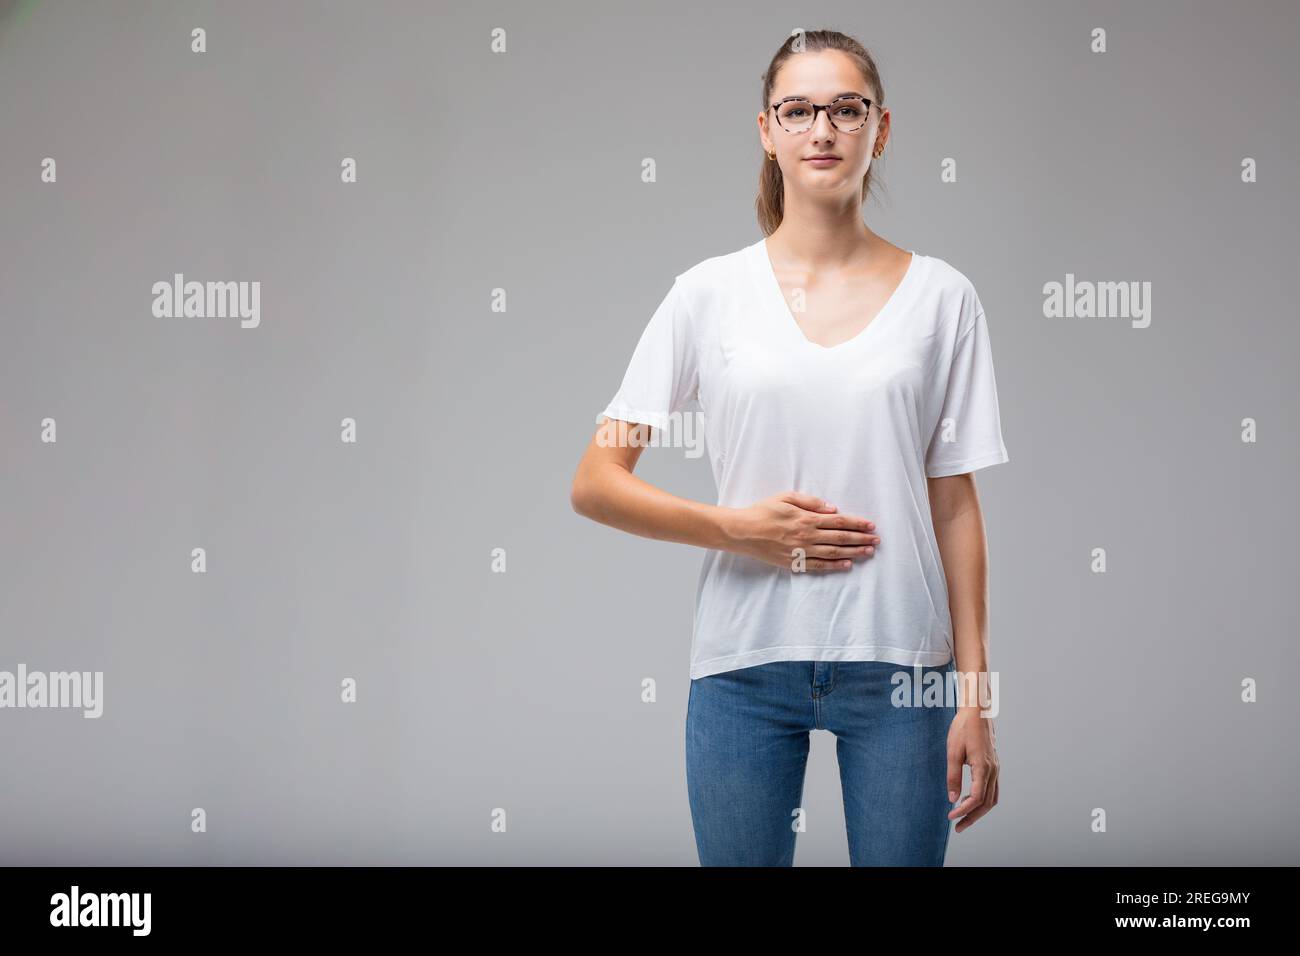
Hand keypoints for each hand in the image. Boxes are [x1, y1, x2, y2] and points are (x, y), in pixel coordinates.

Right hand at [721, 491, 878, 571]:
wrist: (742, 531)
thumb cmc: (762, 511)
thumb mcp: (785, 497)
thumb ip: (810, 502)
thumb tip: (832, 508)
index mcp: (806, 518)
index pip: (839, 521)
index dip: (857, 523)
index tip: (871, 525)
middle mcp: (807, 536)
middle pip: (841, 538)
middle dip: (861, 538)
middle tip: (877, 540)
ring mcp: (801, 551)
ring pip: (834, 553)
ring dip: (854, 552)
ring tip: (869, 552)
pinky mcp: (794, 562)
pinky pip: (819, 565)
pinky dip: (835, 566)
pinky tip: (848, 564)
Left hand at [946, 707, 999, 832]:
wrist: (977, 711)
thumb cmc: (963, 728)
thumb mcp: (953, 751)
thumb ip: (953, 776)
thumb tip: (953, 799)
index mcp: (983, 767)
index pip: (977, 798)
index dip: (964, 811)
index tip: (951, 817)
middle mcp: (993, 770)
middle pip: (987, 803)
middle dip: (972, 817)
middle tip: (958, 827)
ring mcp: (996, 768)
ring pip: (992, 798)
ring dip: (979, 810)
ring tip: (963, 818)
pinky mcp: (994, 765)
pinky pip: (992, 789)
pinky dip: (983, 800)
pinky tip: (970, 800)